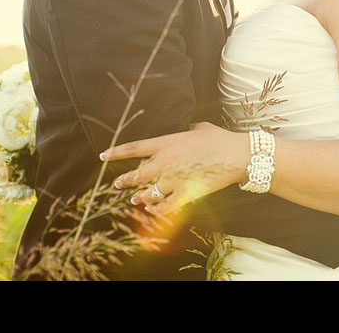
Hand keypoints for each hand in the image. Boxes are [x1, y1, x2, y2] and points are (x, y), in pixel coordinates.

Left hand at [99, 122, 247, 215]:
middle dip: (124, 181)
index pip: (134, 148)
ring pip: (147, 193)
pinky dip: (156, 210)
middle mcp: (165, 163)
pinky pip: (164, 207)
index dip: (116, 153)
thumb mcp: (202, 127)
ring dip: (139, 198)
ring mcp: (174, 180)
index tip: (103, 156)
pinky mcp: (185, 194)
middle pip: (136, 175)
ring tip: (134, 200)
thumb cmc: (220, 139)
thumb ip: (191, 128)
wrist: (236, 155)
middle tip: (117, 184)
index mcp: (167, 144)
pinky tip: (152, 210)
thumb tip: (191, 127)